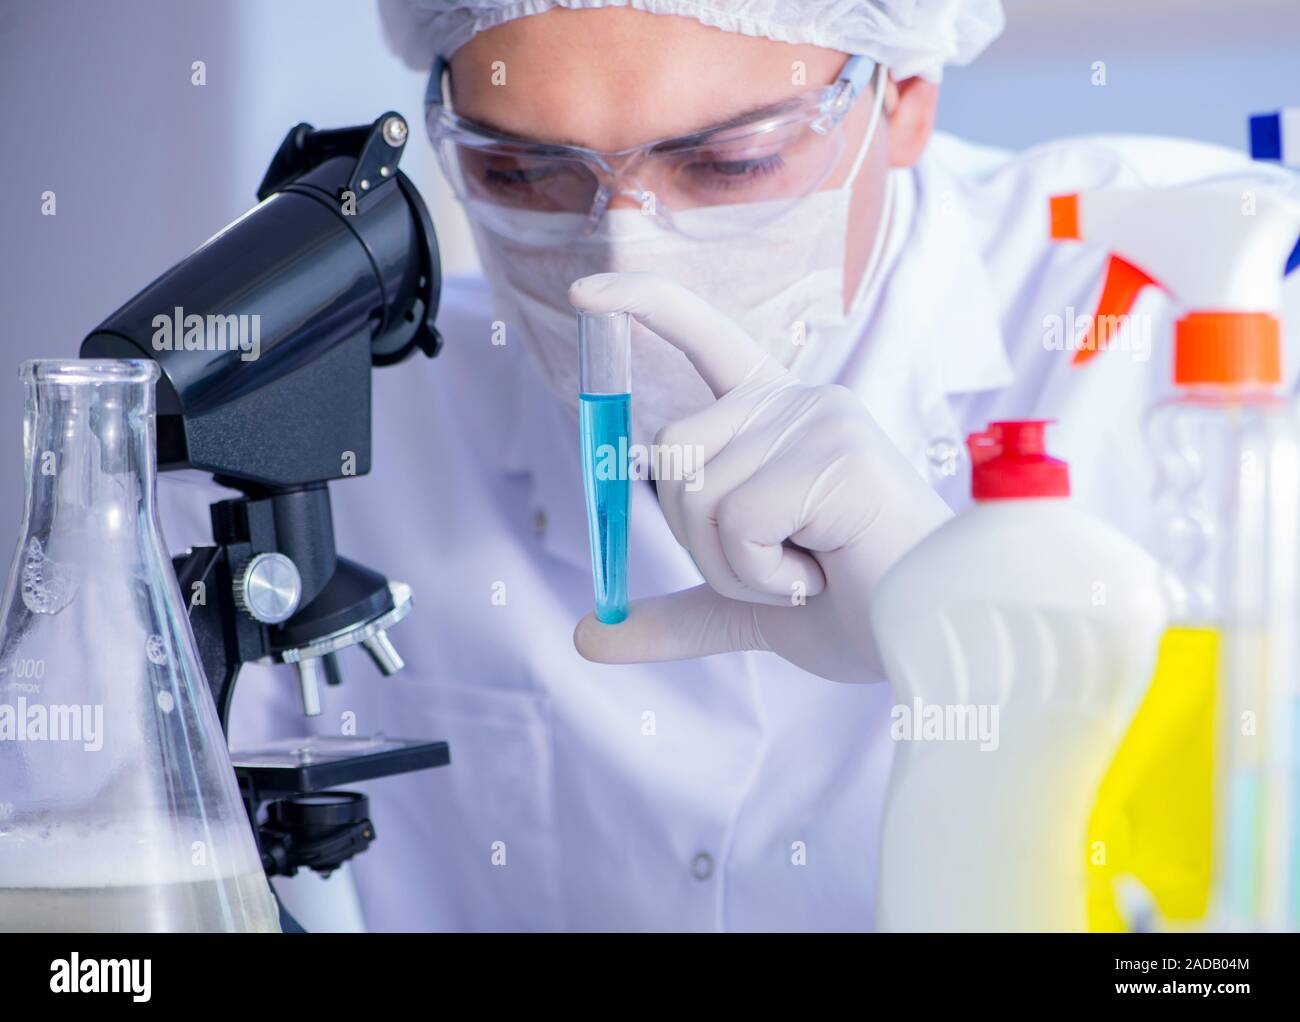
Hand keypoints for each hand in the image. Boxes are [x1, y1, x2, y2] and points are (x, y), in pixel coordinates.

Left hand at [568, 272, 951, 682]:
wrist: (930, 638)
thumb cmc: (856, 609)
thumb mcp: (744, 606)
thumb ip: (673, 615)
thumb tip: (587, 637)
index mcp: (775, 416)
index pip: (704, 338)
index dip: (645, 305)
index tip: (583, 292)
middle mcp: (797, 401)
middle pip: (668, 453)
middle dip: (699, 539)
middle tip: (781, 566)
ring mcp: (819, 420)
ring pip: (693, 491)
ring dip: (732, 564)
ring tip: (807, 571)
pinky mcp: (836, 454)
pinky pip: (737, 520)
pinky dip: (759, 572)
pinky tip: (820, 574)